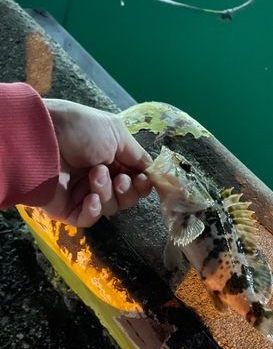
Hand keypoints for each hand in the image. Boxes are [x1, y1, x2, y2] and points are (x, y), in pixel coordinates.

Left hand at [42, 99, 152, 226]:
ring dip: (107, 192)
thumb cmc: (80, 129)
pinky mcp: (69, 210)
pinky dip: (95, 210)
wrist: (41, 139)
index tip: (144, 179)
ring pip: (111, 207)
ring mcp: (84, 194)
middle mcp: (100, 178)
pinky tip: (91, 198)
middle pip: (127, 198)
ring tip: (95, 175)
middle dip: (127, 189)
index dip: (143, 183)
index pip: (136, 180)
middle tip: (118, 177)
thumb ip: (139, 156)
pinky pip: (90, 219)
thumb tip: (154, 173)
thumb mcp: (117, 133)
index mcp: (112, 159)